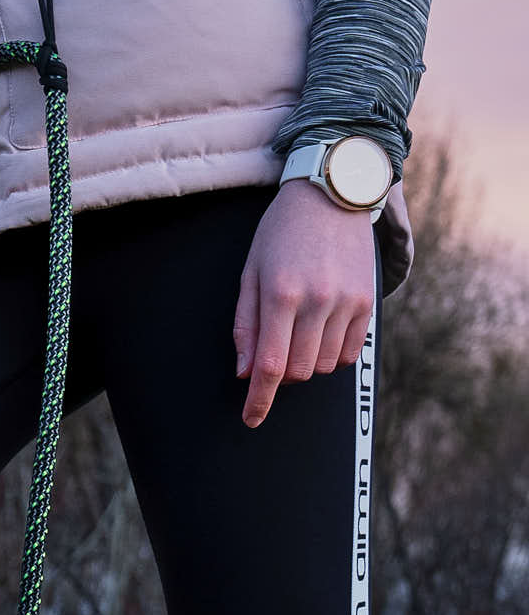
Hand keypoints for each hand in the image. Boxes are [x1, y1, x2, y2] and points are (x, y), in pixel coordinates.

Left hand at [233, 179, 377, 428]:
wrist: (333, 194)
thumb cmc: (280, 235)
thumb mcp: (250, 275)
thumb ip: (246, 326)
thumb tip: (246, 373)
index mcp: (281, 295)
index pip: (270, 365)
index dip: (259, 400)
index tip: (251, 419)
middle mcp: (318, 301)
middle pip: (298, 371)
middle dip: (281, 375)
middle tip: (275, 350)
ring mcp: (347, 301)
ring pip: (323, 366)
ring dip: (306, 363)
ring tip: (298, 332)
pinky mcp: (368, 301)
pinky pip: (349, 353)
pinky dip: (331, 355)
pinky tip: (321, 332)